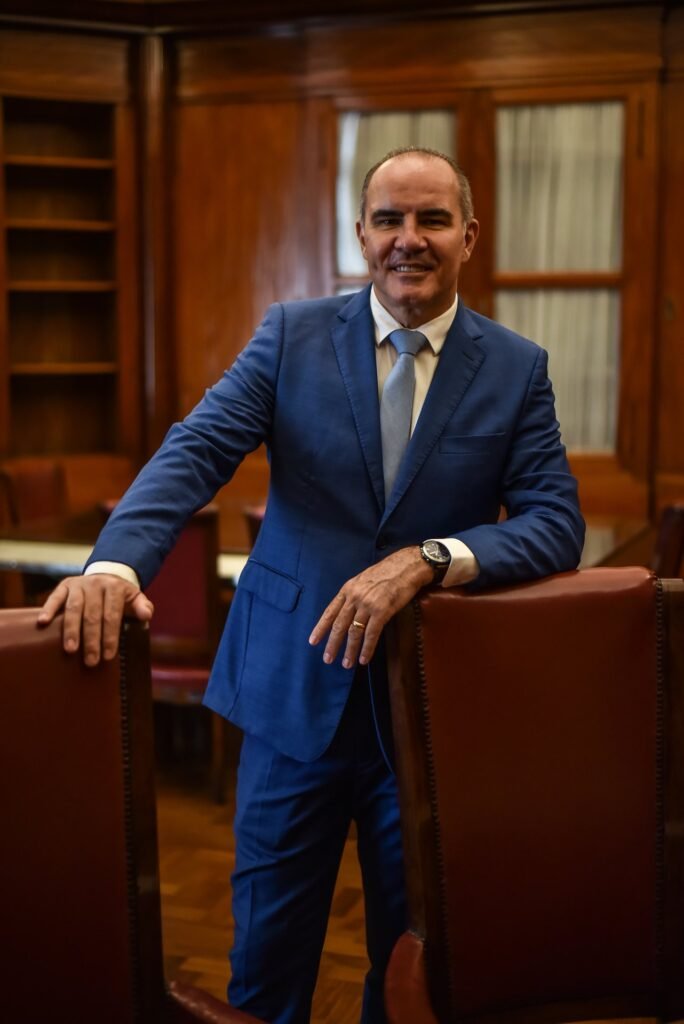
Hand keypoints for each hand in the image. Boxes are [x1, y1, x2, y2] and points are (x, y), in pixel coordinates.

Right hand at [37, 574, 153, 666]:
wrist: (105, 575)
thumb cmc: (120, 595)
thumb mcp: (135, 598)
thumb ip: (143, 607)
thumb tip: (146, 616)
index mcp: (114, 588)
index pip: (112, 615)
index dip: (110, 636)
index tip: (108, 656)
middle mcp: (95, 584)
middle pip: (92, 615)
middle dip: (92, 640)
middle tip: (91, 661)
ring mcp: (78, 584)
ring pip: (73, 608)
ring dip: (71, 630)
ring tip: (70, 650)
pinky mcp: (64, 586)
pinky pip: (55, 597)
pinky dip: (48, 609)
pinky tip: (43, 622)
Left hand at [309, 546, 433, 669]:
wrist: (407, 566)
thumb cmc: (387, 572)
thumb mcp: (363, 580)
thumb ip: (354, 595)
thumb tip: (349, 612)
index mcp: (348, 590)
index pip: (330, 612)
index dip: (321, 628)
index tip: (313, 641)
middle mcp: (355, 598)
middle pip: (339, 625)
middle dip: (333, 644)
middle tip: (328, 659)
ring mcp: (368, 604)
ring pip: (354, 632)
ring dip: (350, 650)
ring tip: (347, 664)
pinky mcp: (382, 611)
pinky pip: (371, 634)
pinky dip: (367, 648)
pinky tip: (364, 659)